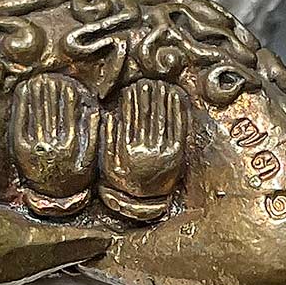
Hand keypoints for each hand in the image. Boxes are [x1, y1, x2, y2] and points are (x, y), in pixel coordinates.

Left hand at [12, 73, 99, 197]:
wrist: (52, 199)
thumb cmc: (74, 177)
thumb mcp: (90, 159)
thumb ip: (94, 135)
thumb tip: (95, 110)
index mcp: (71, 148)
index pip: (69, 114)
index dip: (68, 97)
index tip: (68, 83)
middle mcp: (52, 147)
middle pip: (52, 111)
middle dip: (52, 91)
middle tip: (51, 75)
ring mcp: (34, 147)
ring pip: (37, 113)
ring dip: (38, 94)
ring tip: (39, 79)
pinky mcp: (19, 149)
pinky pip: (21, 121)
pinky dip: (23, 104)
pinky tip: (24, 91)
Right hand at [101, 79, 186, 197]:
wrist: (146, 203)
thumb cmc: (124, 182)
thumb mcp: (109, 164)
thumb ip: (108, 141)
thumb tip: (107, 117)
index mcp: (127, 151)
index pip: (130, 118)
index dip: (131, 101)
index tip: (132, 87)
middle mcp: (145, 151)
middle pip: (146, 115)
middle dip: (146, 96)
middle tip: (146, 81)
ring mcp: (162, 152)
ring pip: (162, 119)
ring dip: (162, 99)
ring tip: (161, 84)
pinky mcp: (177, 155)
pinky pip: (178, 128)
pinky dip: (177, 111)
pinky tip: (176, 98)